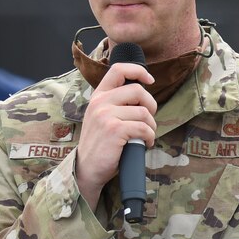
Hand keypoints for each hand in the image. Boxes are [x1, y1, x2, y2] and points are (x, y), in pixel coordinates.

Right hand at [75, 62, 156, 208]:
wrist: (87, 168)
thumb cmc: (100, 144)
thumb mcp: (102, 117)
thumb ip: (116, 103)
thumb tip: (143, 96)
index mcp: (98, 96)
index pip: (118, 70)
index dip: (138, 71)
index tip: (149, 81)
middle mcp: (100, 102)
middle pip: (138, 90)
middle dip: (151, 106)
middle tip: (148, 120)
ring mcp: (105, 115)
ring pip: (144, 112)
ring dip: (151, 126)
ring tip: (144, 136)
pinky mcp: (114, 129)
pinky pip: (144, 128)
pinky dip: (149, 137)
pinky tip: (144, 144)